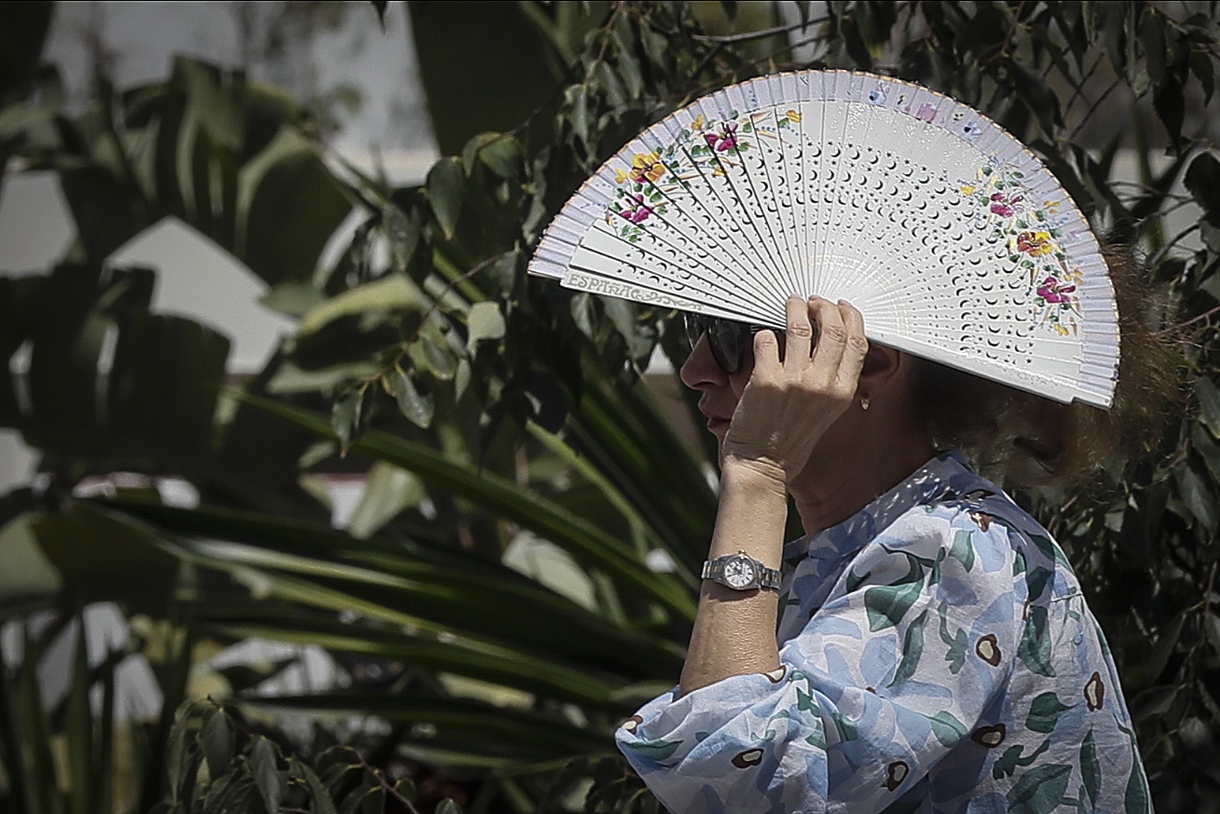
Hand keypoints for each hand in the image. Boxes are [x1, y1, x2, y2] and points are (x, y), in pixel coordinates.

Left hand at [720, 296, 867, 485]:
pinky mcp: (766, 380)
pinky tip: (764, 336)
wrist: (762, 465)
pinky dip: (765, 332)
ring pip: (801, 327)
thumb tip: (828, 343)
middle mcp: (822, 385)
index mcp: (841, 393)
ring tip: (790, 305)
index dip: (851, 318)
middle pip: (834, 329)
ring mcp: (794, 381)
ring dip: (795, 309)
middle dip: (824, 307)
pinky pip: (768, 339)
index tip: (841, 308)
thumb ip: (832, 380)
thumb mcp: (826, 412)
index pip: (858, 343)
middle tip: (812, 303)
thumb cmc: (790, 441)